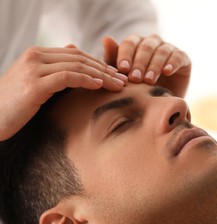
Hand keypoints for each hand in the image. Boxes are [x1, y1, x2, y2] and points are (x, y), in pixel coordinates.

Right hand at [0, 45, 127, 140]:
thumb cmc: (16, 104)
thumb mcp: (36, 82)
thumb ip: (55, 67)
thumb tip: (73, 49)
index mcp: (38, 54)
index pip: (77, 54)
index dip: (99, 63)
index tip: (116, 74)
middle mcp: (36, 56)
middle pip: (80, 58)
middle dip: (105, 69)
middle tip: (123, 80)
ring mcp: (34, 68)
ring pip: (77, 66)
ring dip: (101, 75)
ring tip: (118, 84)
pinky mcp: (35, 84)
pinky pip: (68, 77)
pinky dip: (86, 80)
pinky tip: (99, 86)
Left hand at [103, 34, 190, 97]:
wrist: (161, 104)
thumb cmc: (138, 88)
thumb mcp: (123, 77)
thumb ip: (113, 59)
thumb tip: (106, 39)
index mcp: (136, 43)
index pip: (130, 43)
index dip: (126, 55)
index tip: (123, 69)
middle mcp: (153, 43)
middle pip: (145, 47)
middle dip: (139, 63)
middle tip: (135, 78)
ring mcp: (169, 49)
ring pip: (161, 52)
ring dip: (154, 65)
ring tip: (149, 80)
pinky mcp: (183, 58)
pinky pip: (178, 57)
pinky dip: (172, 63)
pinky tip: (167, 71)